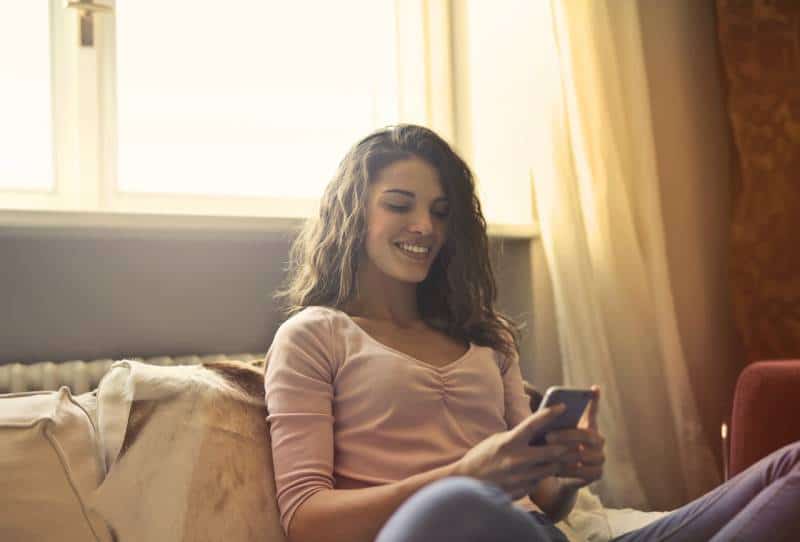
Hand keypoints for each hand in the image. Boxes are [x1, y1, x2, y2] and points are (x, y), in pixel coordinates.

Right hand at [454, 404, 569, 499]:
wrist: (468, 481)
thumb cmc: (482, 456)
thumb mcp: (498, 440)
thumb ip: (518, 437)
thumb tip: (539, 431)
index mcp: (509, 442)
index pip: (534, 424)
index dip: (550, 413)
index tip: (563, 406)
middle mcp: (517, 459)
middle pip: (553, 451)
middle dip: (567, 447)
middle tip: (576, 442)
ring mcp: (521, 477)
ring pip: (551, 468)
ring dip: (559, 462)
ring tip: (566, 457)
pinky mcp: (523, 490)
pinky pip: (541, 481)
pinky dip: (544, 475)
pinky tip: (545, 470)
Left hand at [546, 385, 604, 489]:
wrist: (559, 475)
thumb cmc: (554, 449)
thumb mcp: (552, 434)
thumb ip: (552, 423)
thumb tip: (540, 406)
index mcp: (589, 427)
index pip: (593, 411)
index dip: (594, 400)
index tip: (593, 388)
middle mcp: (599, 440)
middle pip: (586, 435)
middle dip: (566, 435)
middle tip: (548, 436)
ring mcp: (600, 457)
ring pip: (584, 454)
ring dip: (565, 454)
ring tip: (549, 453)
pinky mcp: (598, 473)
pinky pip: (584, 471)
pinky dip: (569, 470)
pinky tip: (556, 468)